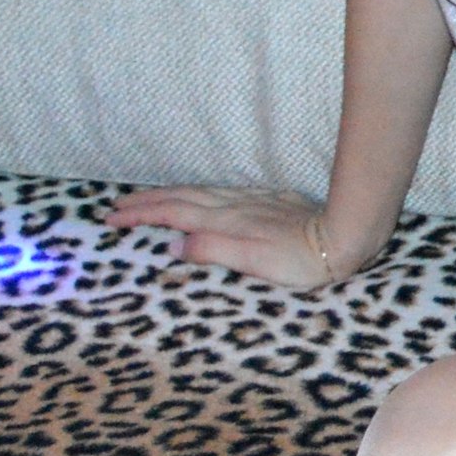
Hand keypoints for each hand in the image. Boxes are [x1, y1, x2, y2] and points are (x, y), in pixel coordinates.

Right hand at [104, 185, 334, 287]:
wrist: (342, 236)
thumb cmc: (301, 260)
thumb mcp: (254, 263)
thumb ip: (213, 250)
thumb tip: (173, 244)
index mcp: (225, 222)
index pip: (173, 215)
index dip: (141, 215)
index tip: (112, 217)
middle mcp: (232, 207)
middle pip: (179, 199)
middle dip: (145, 202)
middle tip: (116, 206)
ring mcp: (249, 201)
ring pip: (197, 193)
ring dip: (166, 195)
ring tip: (145, 198)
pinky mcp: (265, 201)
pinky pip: (217, 193)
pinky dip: (194, 194)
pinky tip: (196, 196)